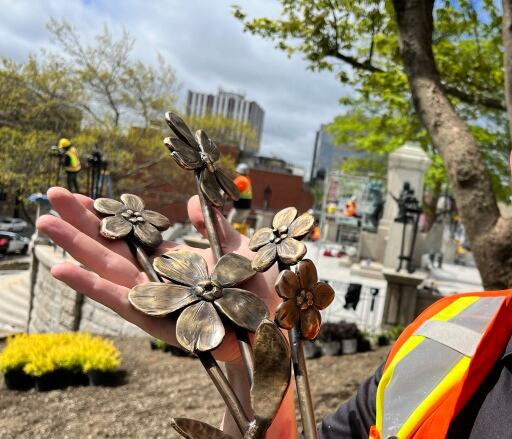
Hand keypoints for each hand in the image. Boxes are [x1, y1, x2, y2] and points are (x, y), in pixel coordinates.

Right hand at [36, 187, 280, 363]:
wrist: (273, 327)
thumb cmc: (257, 290)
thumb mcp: (237, 250)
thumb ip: (214, 226)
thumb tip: (192, 202)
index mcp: (173, 262)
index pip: (132, 235)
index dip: (107, 215)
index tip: (83, 194)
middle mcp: (157, 280)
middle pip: (111, 247)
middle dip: (80, 222)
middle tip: (51, 194)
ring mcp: (153, 301)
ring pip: (106, 271)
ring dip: (74, 248)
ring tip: (44, 223)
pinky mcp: (156, 321)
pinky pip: (120, 302)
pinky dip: (91, 287)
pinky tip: (62, 269)